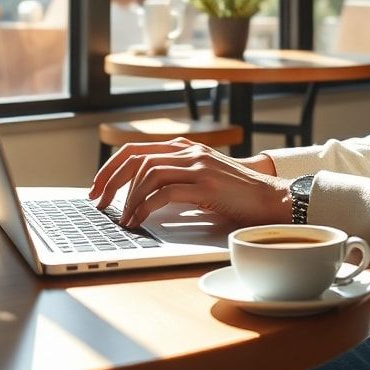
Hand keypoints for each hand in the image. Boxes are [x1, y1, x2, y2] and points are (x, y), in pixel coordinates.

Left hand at [88, 138, 289, 227]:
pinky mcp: (206, 185)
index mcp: (185, 148)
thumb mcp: (202, 180)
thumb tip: (138, 196)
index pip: (136, 149)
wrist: (271, 198)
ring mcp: (198, 166)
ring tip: (121, 218)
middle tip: (97, 202)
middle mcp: (189, 152)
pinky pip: (164, 193)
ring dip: (128, 198)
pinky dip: (145, 208)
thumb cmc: (236, 196)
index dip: (111, 167)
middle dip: (110, 181)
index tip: (97, 187)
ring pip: (147, 173)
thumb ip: (175, 179)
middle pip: (136, 158)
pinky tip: (138, 220)